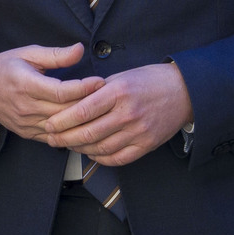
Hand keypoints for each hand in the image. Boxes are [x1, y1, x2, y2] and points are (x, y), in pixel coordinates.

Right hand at [0, 43, 93, 143]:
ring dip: (82, 121)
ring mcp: (26, 123)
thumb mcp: (28, 53)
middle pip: (65, 112)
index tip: (100, 81)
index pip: (61, 92)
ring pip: (62, 127)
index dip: (83, 88)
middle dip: (89, 105)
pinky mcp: (28, 133)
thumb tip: (80, 50)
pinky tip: (86, 125)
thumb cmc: (5, 67)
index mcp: (26, 84)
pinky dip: (71, 132)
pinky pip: (54, 137)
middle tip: (109, 97)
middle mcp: (26, 107)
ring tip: (102, 111)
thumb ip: (55, 54)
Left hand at [40, 62, 191, 167]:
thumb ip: (97, 90)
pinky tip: (92, 153)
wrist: (185, 91)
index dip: (61, 121)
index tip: (48, 124)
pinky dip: (100, 158)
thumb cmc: (150, 80)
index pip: (82, 111)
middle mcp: (128, 113)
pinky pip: (118, 158)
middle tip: (51, 139)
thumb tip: (70, 102)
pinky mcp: (147, 144)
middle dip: (64, 138)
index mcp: (118, 92)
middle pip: (87, 133)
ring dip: (80, 150)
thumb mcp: (122, 76)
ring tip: (69, 145)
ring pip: (100, 148)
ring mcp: (138, 131)